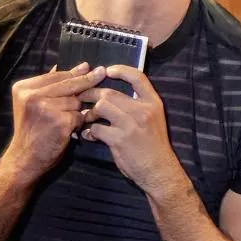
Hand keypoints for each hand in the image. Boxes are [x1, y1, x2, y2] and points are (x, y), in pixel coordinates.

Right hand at [6, 63, 100, 177]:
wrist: (25, 159)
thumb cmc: (32, 132)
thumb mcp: (32, 105)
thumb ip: (48, 88)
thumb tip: (71, 68)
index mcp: (23, 88)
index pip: (55, 76)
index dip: (74, 72)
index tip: (88, 67)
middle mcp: (32, 95)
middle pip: (68, 84)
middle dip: (86, 81)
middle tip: (101, 73)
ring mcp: (45, 108)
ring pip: (76, 101)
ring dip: (77, 111)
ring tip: (64, 122)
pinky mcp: (58, 121)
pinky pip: (79, 116)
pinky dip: (78, 124)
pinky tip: (68, 131)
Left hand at [79, 64, 181, 194]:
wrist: (158, 170)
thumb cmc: (154, 144)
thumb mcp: (154, 118)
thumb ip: (138, 104)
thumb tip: (112, 93)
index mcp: (153, 103)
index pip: (137, 77)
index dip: (120, 70)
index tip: (107, 70)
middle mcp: (143, 111)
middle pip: (110, 93)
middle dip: (92, 94)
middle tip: (82, 97)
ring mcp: (130, 125)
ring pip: (101, 107)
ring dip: (89, 112)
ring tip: (87, 118)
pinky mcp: (119, 140)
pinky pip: (96, 128)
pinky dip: (90, 131)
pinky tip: (90, 135)